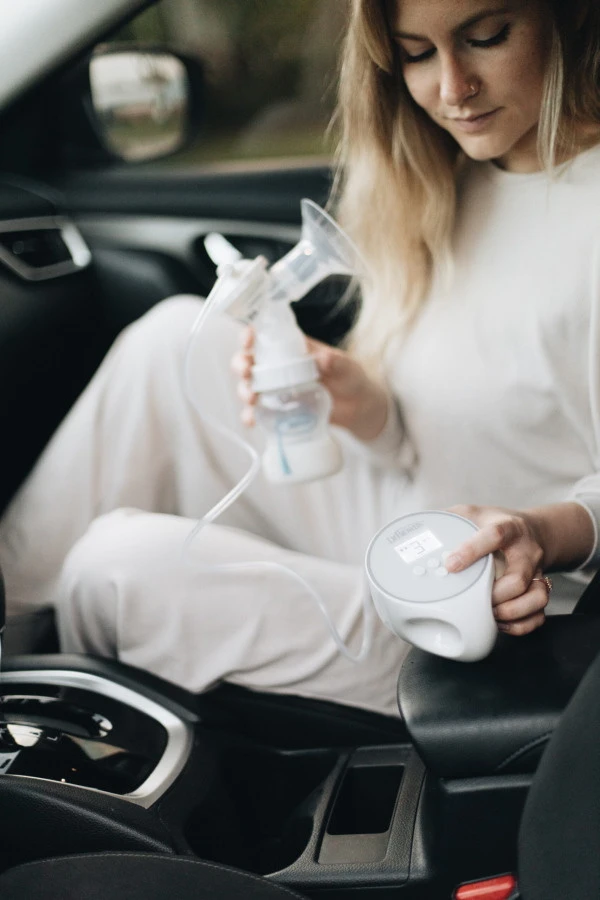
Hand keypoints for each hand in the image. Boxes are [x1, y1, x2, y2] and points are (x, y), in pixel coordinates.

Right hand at [231, 327, 390, 440]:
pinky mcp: (279, 411)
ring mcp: (277, 390)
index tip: (248, 339)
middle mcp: (279, 368)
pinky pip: (260, 413)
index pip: (264, 337)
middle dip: (241, 365)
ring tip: (252, 399)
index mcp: (292, 349)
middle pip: (249, 362)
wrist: (359, 409)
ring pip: (250, 387)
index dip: (249, 336)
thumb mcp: (347, 367)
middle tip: (247, 373)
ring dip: (244, 391)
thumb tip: (323, 358)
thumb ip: (336, 362)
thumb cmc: (352, 380)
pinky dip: (251, 416)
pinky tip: (252, 421)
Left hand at [443, 505, 548, 635]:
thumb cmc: (497, 524)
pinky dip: (521, 625)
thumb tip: (419, 528)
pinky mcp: (540, 589)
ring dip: (510, 612)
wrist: (534, 531)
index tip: (450, 565)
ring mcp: (536, 572)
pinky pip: (539, 614)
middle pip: (518, 578)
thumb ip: (450, 518)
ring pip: (536, 598)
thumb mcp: (474, 513)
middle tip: (474, 599)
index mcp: (509, 528)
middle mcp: (526, 552)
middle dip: (494, 595)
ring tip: (489, 614)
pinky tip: (501, 623)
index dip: (472, 551)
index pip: (495, 535)